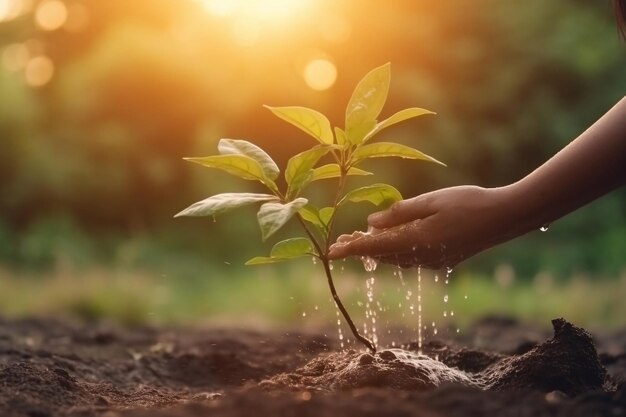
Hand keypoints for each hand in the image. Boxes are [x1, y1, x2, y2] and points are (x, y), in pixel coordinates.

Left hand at [328, 185, 519, 268]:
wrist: (505, 217)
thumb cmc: (469, 202)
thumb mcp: (431, 201)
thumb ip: (400, 213)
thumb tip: (371, 223)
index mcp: (417, 241)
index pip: (375, 247)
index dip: (350, 249)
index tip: (330, 252)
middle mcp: (422, 256)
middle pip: (382, 255)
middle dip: (360, 248)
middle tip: (339, 241)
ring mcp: (434, 261)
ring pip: (396, 258)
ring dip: (376, 250)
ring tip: (358, 239)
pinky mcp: (443, 260)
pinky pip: (410, 258)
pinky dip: (395, 250)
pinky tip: (390, 240)